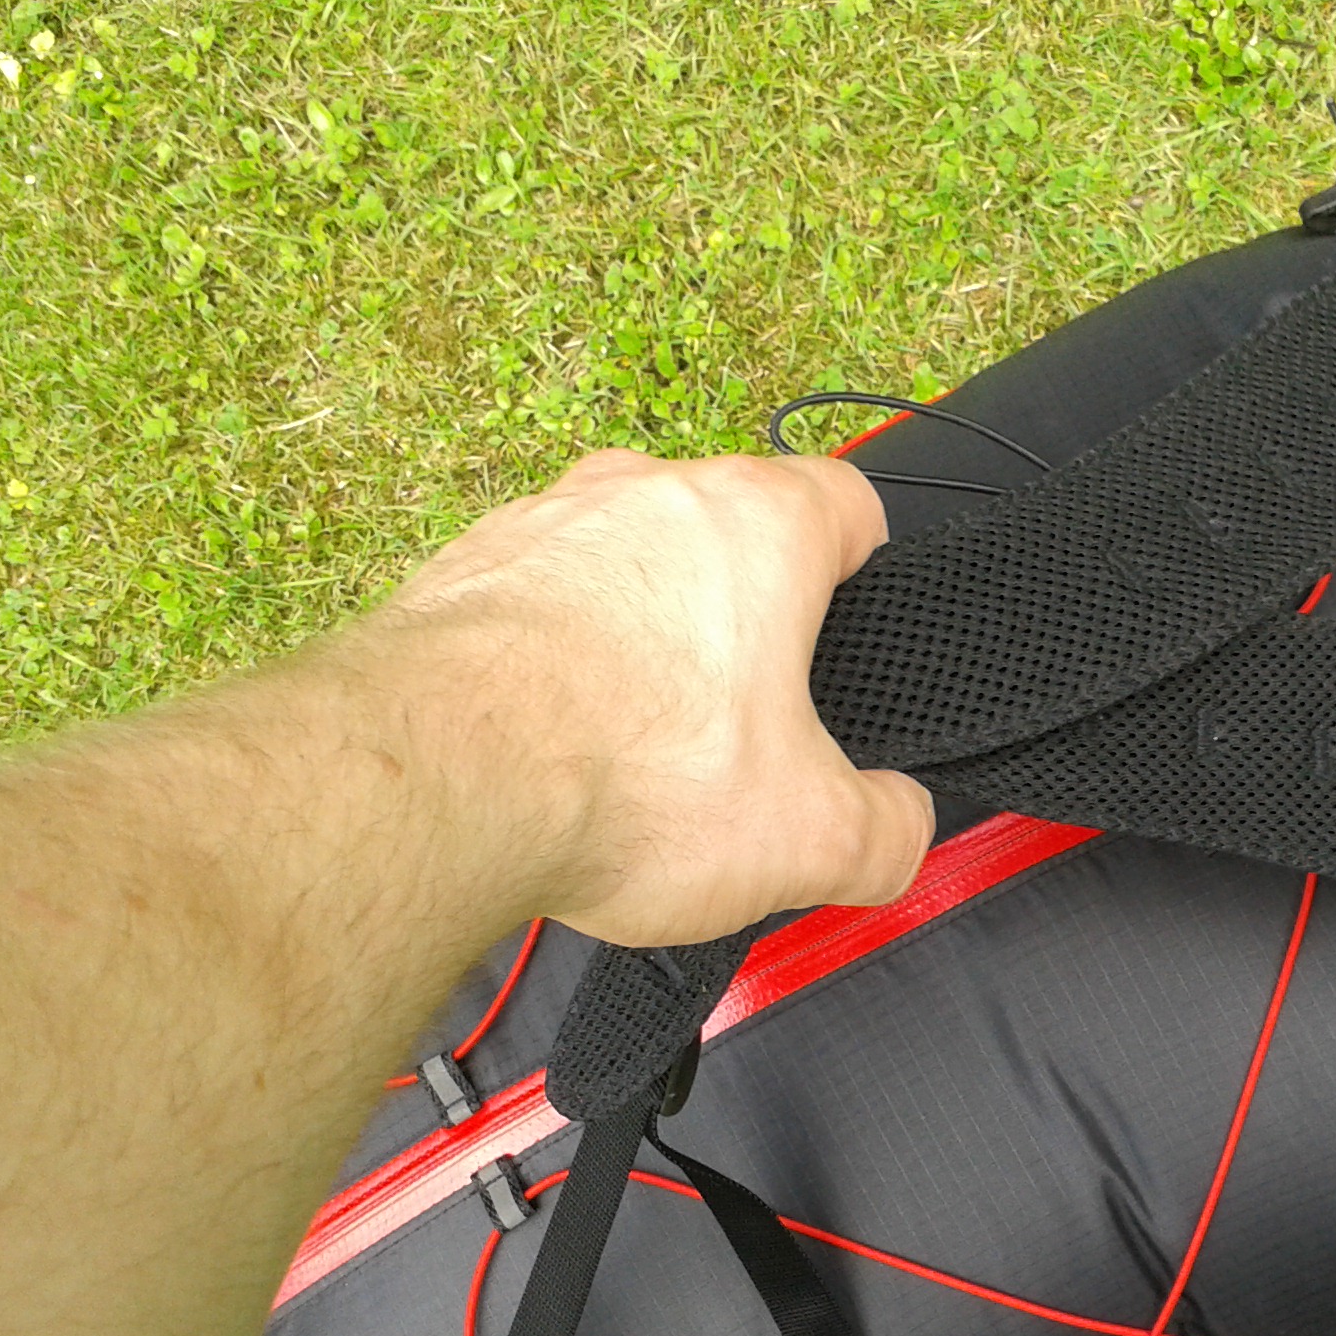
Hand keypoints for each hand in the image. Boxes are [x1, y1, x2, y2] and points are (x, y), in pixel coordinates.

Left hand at [374, 449, 933, 945]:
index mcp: (759, 523)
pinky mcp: (461, 571)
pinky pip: (535, 603)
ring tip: (635, 747)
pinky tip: (548, 748)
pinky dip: (551, 661)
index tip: (856, 622)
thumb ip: (888, 833)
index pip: (848, 501)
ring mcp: (545, 523)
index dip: (867, 569)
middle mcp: (649, 494)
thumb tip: (899, 828)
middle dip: (744, 621)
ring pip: (624, 564)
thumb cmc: (625, 778)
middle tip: (746, 723)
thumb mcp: (812, 841)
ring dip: (641, 637)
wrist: (436, 781)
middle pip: (729, 535)